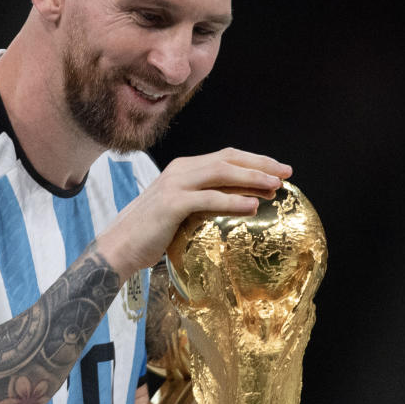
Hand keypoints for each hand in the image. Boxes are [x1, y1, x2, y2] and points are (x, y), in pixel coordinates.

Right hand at [95, 148, 290, 278]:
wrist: (118, 247)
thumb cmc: (150, 234)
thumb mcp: (181, 212)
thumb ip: (204, 202)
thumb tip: (240, 204)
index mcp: (183, 169)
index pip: (225, 157)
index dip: (254, 161)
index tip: (278, 169)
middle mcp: (180, 171)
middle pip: (228, 159)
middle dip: (260, 164)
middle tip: (286, 172)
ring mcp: (175, 186)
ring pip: (221, 174)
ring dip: (251, 178)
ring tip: (275, 186)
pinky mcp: (171, 204)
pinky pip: (208, 199)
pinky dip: (232, 201)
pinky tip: (252, 207)